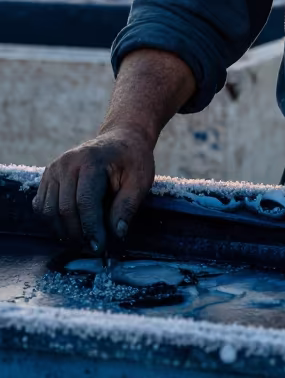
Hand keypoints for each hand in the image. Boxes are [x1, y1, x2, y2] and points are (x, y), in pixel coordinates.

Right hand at [33, 127, 154, 252]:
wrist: (121, 139)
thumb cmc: (132, 160)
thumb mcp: (140, 180)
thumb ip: (127, 206)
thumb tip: (117, 234)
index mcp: (91, 160)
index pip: (85, 201)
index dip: (90, 229)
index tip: (99, 248)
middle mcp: (67, 163)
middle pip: (64, 209)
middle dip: (78, 235)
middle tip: (93, 248)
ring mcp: (54, 168)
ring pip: (48, 211)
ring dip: (64, 231)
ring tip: (83, 239)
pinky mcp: (47, 176)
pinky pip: (41, 207)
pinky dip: (53, 222)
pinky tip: (71, 225)